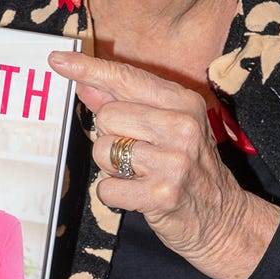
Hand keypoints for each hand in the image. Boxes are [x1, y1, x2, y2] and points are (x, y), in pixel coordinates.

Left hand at [49, 50, 279, 278]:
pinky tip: (139, 196)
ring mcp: (174, 160)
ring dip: (111, 168)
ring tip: (141, 175)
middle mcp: (182, 126)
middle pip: (106, 116)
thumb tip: (85, 83)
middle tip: (138, 154)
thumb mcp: (166, 128)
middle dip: (110, 137)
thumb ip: (125, 103)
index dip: (88, 68)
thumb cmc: (189, 169)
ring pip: (103, 151)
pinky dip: (114, 195)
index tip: (57, 59)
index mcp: (184, 102)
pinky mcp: (162, 194)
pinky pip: (106, 188)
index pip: (126, 78)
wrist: (222, 219)